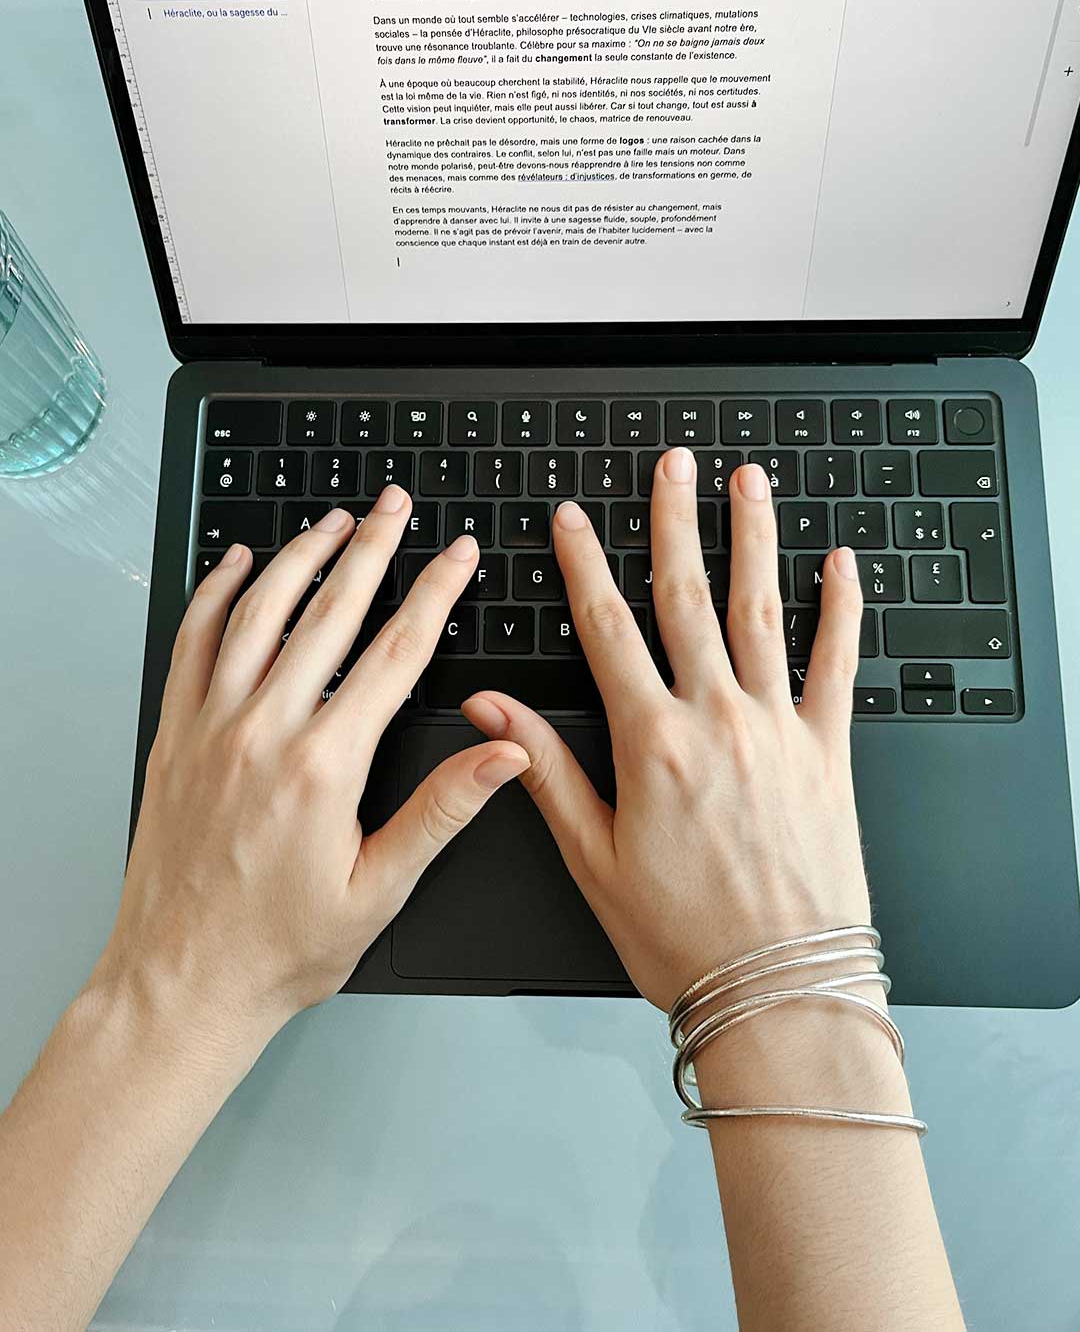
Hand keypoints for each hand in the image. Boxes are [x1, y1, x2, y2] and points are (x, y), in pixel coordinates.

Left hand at [99, 491, 528, 1040]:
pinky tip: (235, 567)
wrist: (182, 982)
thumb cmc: (279, 947)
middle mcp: (264, 732)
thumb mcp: (381, 888)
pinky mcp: (175, 737)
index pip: (396, 653)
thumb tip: (503, 753)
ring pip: (259, 614)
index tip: (456, 554)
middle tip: (395, 506)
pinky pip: (193, 644)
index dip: (434, 593)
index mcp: (325, 766)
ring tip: (332, 521)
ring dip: (299, 558)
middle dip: (372, 549)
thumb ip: (444, 809)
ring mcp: (212, 728)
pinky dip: (214, 596)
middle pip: (329, 614)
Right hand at [464, 449, 868, 1012]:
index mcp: (652, 743)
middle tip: (672, 464)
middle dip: (674, 521)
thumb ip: (542, 768)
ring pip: (762, 611)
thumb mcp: (592, 856)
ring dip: (753, 539)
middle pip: (687, 598)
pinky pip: (836, 664)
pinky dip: (840, 610)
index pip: (608, 627)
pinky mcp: (828, 752)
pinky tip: (840, 565)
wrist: (778, 988)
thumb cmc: (682, 936)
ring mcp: (779, 729)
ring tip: (747, 481)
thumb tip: (491, 708)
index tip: (573, 518)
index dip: (585, 562)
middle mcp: (717, 720)